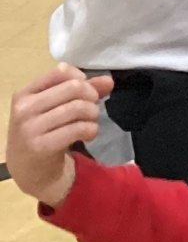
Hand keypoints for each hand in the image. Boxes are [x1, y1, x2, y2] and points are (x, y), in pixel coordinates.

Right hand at [7, 64, 111, 208]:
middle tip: (90, 110)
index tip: (84, 93)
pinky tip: (88, 135)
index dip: (81, 79)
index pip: (60, 71)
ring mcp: (30, 128)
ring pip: (78, 107)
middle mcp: (24, 109)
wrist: (28, 170)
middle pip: (74, 87)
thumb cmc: (44, 132)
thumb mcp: (56, 108)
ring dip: (92, 115)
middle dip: (91, 97)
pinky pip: (78, 128)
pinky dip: (91, 130)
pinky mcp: (41, 147)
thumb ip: (83, 90)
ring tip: (89, 122)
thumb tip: (108, 81)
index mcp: (25, 94)